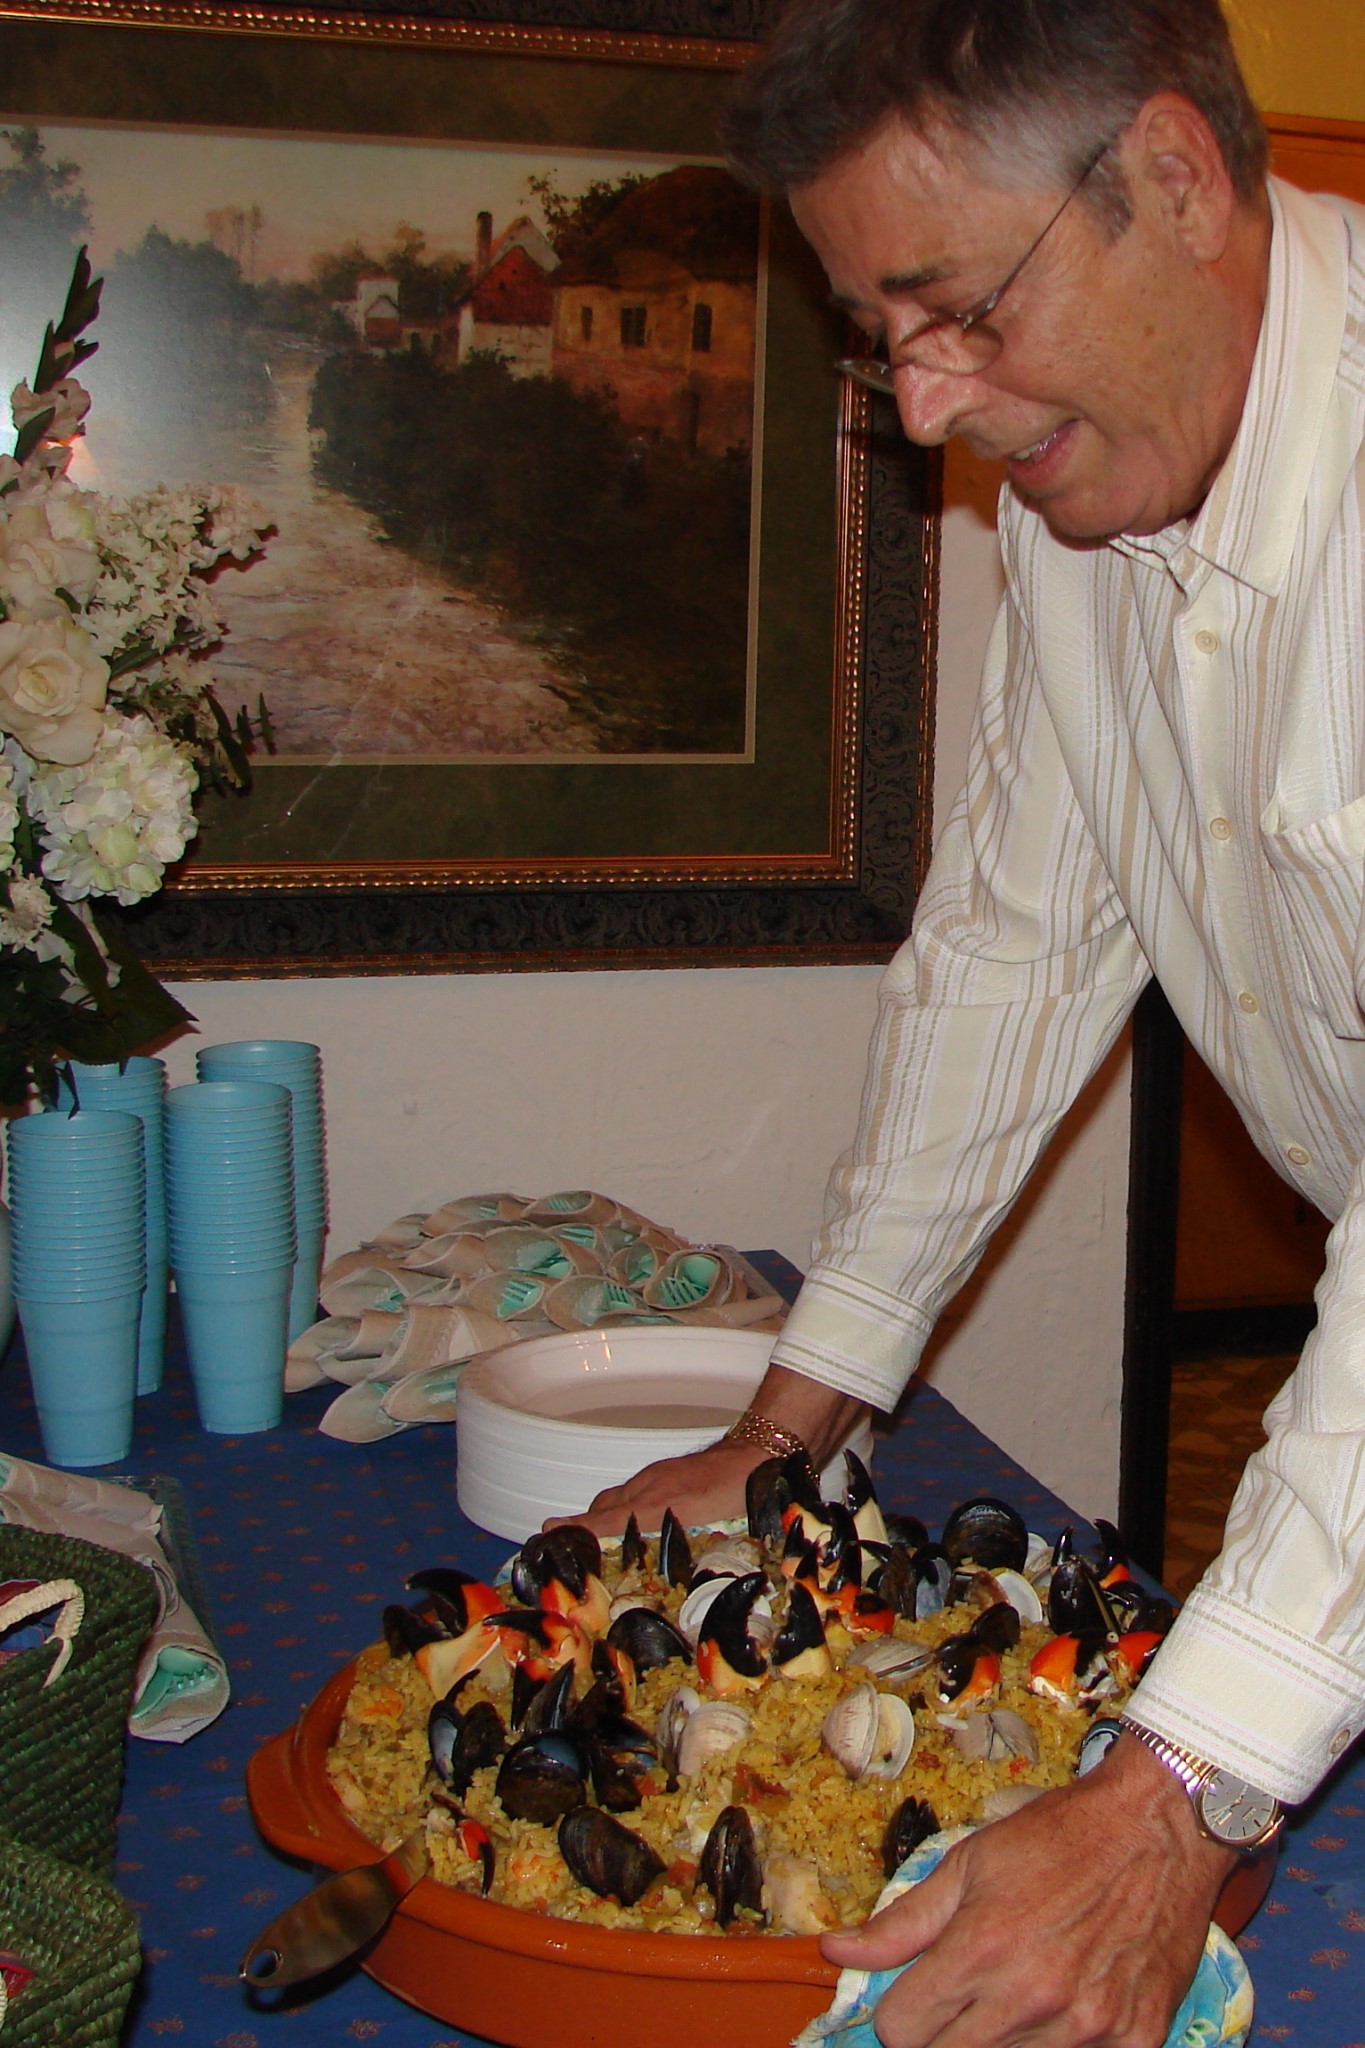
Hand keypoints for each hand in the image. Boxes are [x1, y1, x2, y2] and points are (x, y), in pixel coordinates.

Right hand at [544, 1440, 764, 1535]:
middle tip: (566, 1547)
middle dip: (584, 1526)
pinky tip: (635, 1524)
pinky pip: (635, 1491)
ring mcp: (658, 1477)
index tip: (547, 1532)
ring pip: (619, 1498)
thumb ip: (672, 1536)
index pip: (607, 1518)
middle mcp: (650, 1487)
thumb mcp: (704, 1521)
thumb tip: (658, 1567)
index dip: (578, 1529)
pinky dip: (624, 1507)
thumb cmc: (736, 1493)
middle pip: (606, 1507)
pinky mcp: (666, 1473)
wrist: (758, 1454)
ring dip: (604, 1517)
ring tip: (594, 1542)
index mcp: (656, 1503)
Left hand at [820, 1735, 1237, 2047]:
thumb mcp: (970, 1863)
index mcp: (982, 1950)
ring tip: (1019, 1993)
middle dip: (942, 2034)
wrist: (1159, 1828)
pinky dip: (1061, 2047)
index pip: (900, 2033)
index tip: (916, 1996)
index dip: (899, 2014)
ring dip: (1001, 2042)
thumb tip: (835, 1951)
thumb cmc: (1059, 1837)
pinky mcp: (1136, 2041)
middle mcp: (1031, 1998)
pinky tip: (1066, 2007)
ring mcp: (1088, 2028)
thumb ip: (901, 1922)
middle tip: (964, 1997)